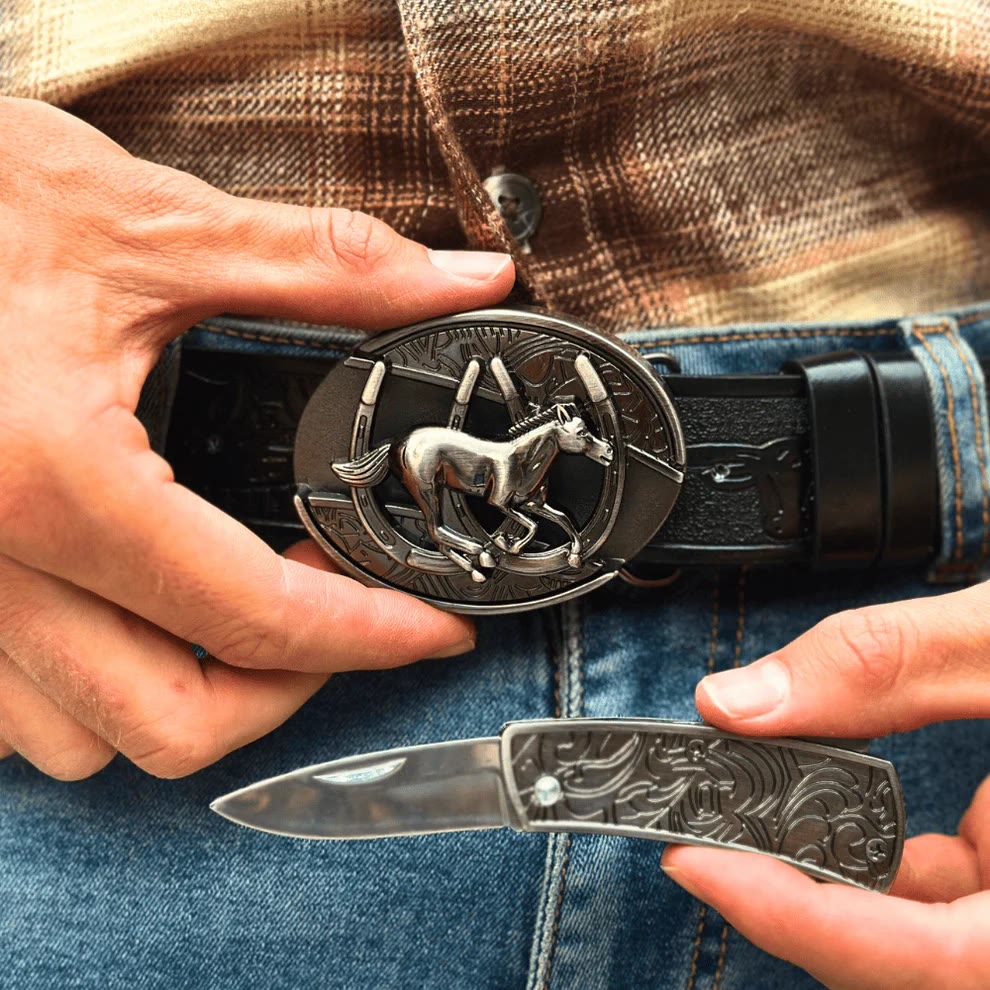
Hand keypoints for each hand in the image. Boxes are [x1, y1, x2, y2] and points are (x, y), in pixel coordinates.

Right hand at [0, 97, 514, 780]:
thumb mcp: (143, 223)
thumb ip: (318, 269)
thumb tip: (448, 284)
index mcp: (45, 475)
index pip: (253, 614)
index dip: (371, 634)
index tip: (431, 627)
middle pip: (171, 721)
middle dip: (284, 688)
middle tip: (339, 617)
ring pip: (82, 740)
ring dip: (188, 695)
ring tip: (244, 614)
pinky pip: (8, 712)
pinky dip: (91, 687)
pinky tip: (131, 614)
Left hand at [661, 583, 989, 988]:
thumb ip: (882, 665)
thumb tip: (740, 700)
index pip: (929, 957)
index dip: (802, 922)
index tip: (700, 867)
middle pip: (918, 963)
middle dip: (804, 906)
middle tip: (709, 840)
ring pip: (935, 941)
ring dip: (842, 884)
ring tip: (759, 821)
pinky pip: (960, 906)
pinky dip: (895, 866)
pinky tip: (851, 812)